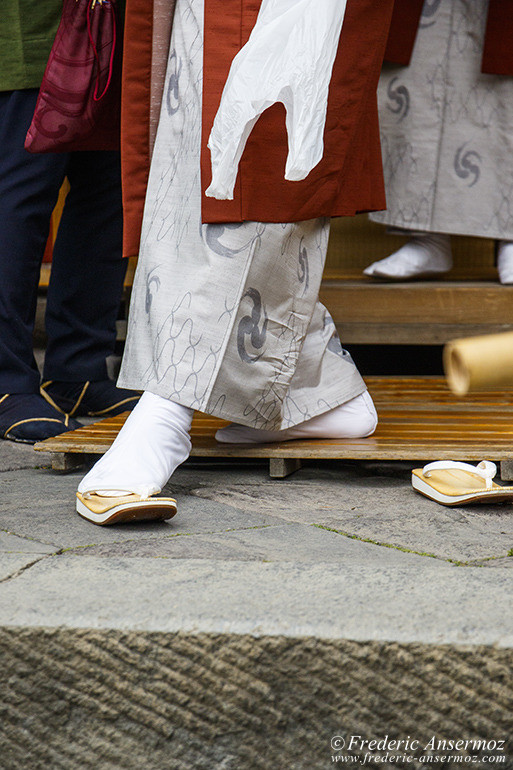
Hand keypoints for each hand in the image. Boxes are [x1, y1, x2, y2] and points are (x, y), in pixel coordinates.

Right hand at [206, 0, 347, 199]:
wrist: (304, 1)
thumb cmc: (309, 44)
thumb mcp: (312, 96)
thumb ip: (305, 139)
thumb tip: (296, 176)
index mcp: (246, 99)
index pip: (229, 147)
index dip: (224, 174)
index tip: (220, 196)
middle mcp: (235, 89)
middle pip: (220, 135)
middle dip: (219, 166)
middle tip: (218, 192)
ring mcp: (238, 77)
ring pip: (221, 119)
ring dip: (220, 147)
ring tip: (220, 168)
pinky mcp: (246, 69)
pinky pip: (227, 105)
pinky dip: (225, 126)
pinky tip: (232, 130)